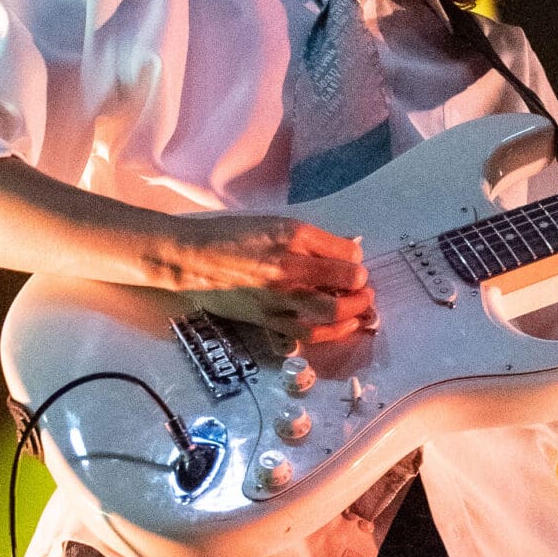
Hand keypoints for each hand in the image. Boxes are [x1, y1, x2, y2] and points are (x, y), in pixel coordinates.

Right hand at [136, 211, 373, 343]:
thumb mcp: (274, 224)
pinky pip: (307, 333)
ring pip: (329, 316)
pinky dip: (330, 332)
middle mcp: (289, 269)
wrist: (192, 259)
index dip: (356, 264)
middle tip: (365, 291)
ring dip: (352, 315)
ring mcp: (279, 298)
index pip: (344, 256)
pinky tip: (340, 327)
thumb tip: (346, 252)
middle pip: (343, 288)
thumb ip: (311, 239)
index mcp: (292, 238)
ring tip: (360, 311)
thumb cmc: (232, 236)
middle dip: (362, 293)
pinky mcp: (268, 320)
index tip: (355, 266)